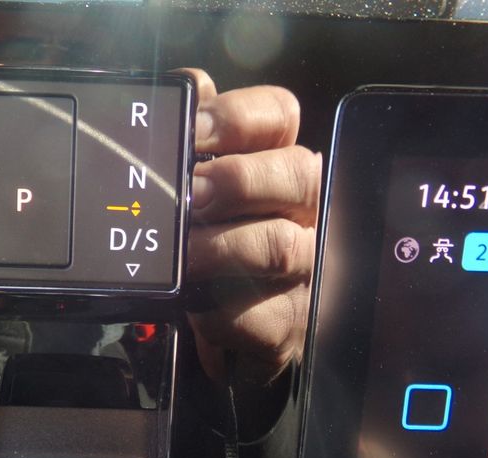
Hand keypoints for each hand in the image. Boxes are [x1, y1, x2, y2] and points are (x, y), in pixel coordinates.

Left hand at [183, 70, 320, 386]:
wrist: (231, 337)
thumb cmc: (213, 253)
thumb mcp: (198, 198)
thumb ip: (192, 145)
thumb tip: (188, 91)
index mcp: (280, 168)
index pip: (280, 118)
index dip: (238, 117)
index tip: (193, 130)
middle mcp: (305, 214)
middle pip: (298, 175)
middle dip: (238, 180)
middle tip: (191, 196)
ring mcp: (305, 274)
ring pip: (279, 247)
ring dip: (219, 249)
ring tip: (182, 257)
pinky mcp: (290, 328)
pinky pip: (260, 317)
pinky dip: (217, 316)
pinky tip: (195, 310)